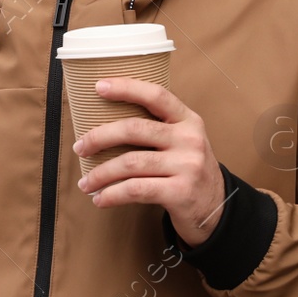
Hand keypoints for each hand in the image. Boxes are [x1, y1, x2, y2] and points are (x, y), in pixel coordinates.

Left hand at [72, 77, 227, 246]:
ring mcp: (187, 166)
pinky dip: (112, 195)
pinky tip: (100, 199)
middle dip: (99, 137)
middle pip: (135, 129)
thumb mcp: (184, 142)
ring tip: (86, 182)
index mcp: (188, 120)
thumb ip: (158, 129)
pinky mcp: (180, 193)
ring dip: (100, 173)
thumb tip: (106, 124)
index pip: (156, 95)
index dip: (126, 88)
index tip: (98, 86)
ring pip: (130, 163)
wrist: (217, 210)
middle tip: (80, 147)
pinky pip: (135, 190)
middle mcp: (189, 140)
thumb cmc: (190, 172)